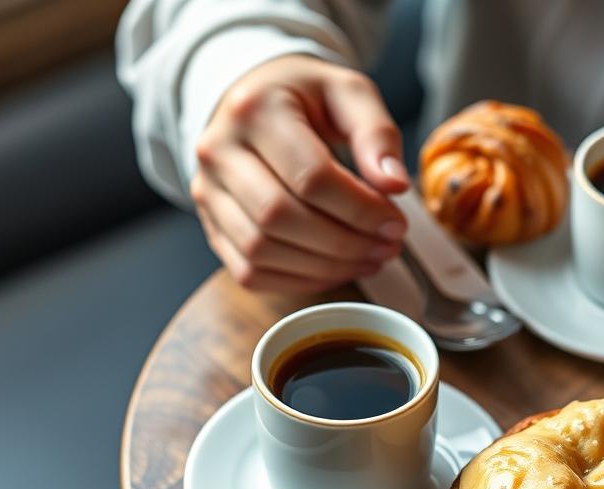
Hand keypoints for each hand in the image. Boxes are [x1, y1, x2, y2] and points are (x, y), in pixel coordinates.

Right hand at [190, 55, 409, 292]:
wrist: (255, 99)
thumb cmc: (306, 96)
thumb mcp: (348, 93)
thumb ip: (376, 134)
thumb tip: (394, 185)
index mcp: (254, 110)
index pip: (310, 176)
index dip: (360, 209)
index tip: (396, 222)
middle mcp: (218, 151)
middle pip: (280, 217)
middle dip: (344, 243)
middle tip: (387, 245)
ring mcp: (207, 192)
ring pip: (261, 251)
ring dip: (324, 267)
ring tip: (369, 258)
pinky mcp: (211, 225)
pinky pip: (250, 272)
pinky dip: (299, 280)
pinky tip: (336, 268)